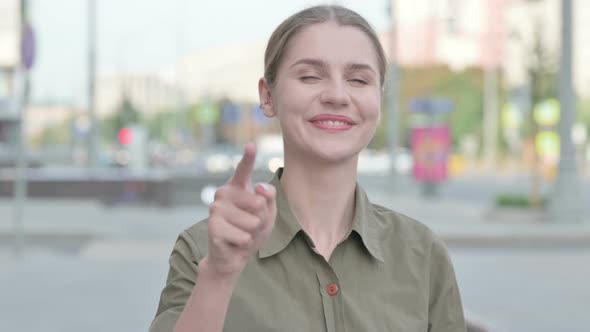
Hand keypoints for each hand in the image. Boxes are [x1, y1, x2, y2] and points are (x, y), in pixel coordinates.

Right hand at [202, 143, 276, 279]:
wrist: (232, 256)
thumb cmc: (251, 231)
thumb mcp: (267, 214)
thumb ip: (269, 199)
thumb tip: (260, 187)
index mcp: (238, 187)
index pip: (243, 169)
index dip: (248, 157)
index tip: (251, 145)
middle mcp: (224, 193)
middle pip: (259, 204)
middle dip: (261, 220)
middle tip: (249, 227)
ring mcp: (216, 208)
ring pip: (253, 221)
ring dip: (252, 233)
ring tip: (241, 234)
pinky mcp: (213, 225)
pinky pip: (244, 235)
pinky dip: (244, 243)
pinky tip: (234, 242)